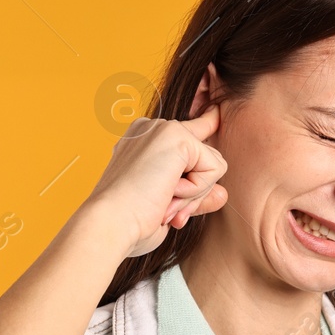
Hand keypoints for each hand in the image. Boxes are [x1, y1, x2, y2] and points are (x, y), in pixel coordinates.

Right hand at [79, 103, 228, 258]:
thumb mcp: (169, 208)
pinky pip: (215, 169)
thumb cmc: (130, 222)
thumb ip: (195, 196)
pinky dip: (197, 190)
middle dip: (195, 192)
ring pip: (213, 164)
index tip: (215, 111)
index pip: (188, 131)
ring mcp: (164, 129)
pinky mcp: (178, 137)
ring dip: (194, 194)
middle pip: (205, 158)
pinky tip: (167, 192)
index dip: (205, 123)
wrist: (111, 223)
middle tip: (163, 209)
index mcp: (143, 141)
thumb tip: (223, 194)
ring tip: (161, 201)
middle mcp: (153, 129)